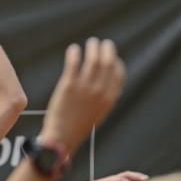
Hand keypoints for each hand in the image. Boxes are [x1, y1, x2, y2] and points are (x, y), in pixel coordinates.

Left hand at [40, 39, 124, 156]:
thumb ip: (105, 97)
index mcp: (109, 99)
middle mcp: (100, 91)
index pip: (119, 73)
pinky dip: (75, 53)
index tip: (111, 58)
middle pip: (108, 62)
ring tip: (91, 43)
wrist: (62, 137)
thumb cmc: (78, 126)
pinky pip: (75, 63)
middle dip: (107, 50)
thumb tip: (107, 82)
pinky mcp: (69, 85)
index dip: (116, 62)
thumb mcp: (99, 113)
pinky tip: (74, 49)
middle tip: (102, 44)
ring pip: (93, 59)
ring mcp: (85, 87)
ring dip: (93, 48)